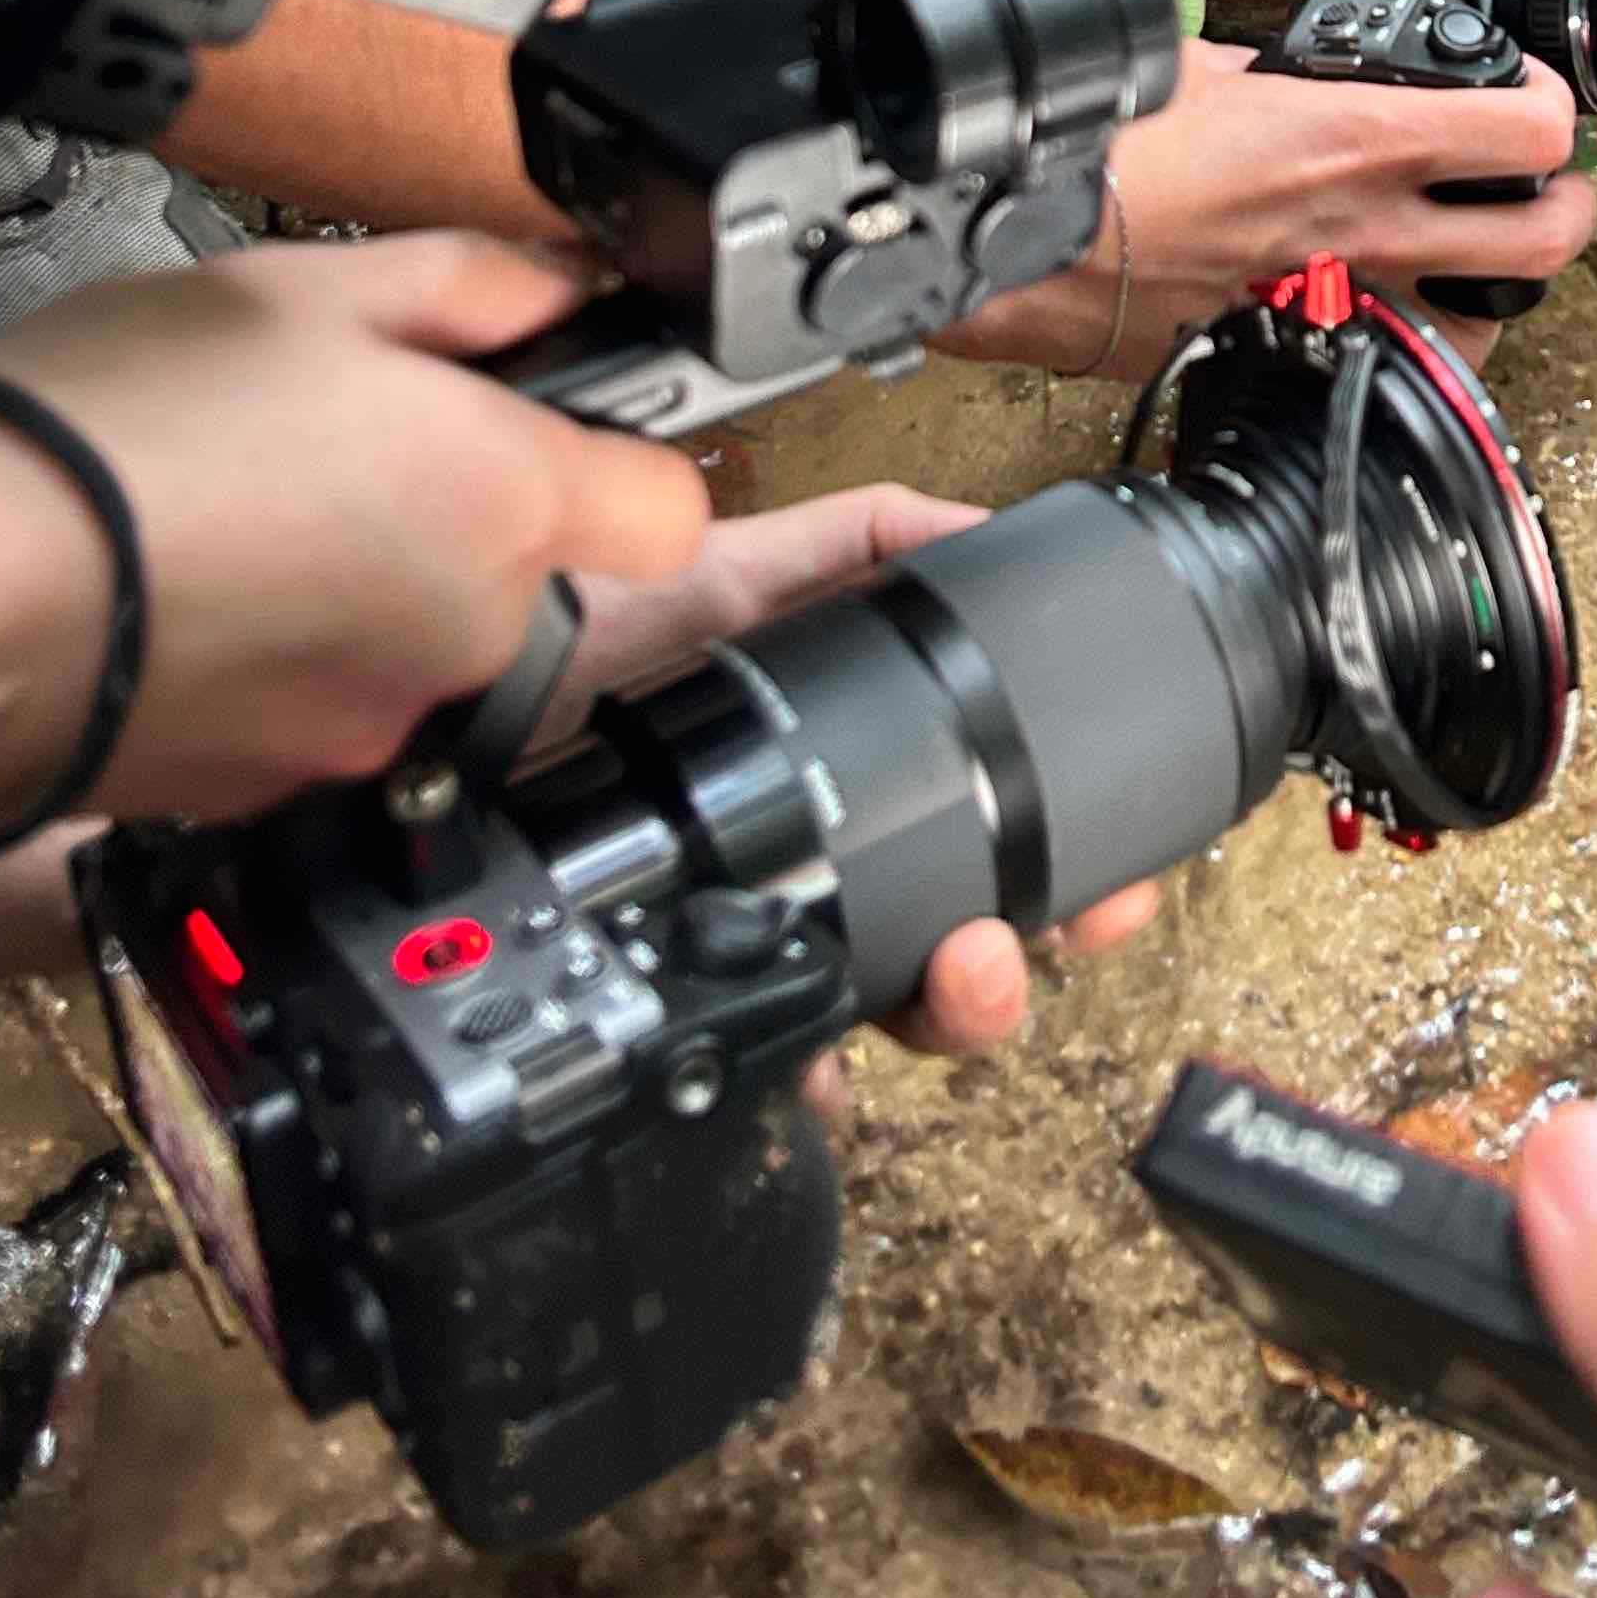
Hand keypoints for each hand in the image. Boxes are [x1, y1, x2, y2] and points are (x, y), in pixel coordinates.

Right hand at [0, 235, 709, 836]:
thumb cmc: (119, 426)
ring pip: (418, 635)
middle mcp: (466, 630)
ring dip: (364, 577)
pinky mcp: (277, 783)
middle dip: (460, 502)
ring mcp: (373, 720)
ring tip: (241, 504)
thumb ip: (470, 286)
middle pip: (527, 567)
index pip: (670, 505)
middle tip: (340, 432)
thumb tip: (558, 290)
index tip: (557, 417)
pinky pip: (321, 700)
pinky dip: (281, 649)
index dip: (625, 452)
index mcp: (505, 499)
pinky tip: (194, 582)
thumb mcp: (309, 287)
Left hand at [567, 484, 1158, 1055]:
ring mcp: (770, 927)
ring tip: (959, 972)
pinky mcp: (696, 973)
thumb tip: (979, 530)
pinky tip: (817, 1060)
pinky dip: (807, 1067)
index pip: (1001, 840)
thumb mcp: (749, 566)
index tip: (1121, 889)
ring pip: (893, 1009)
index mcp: (866, 777)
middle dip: (1024, 966)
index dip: (1076, 875)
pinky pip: (770, 1048)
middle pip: (965, 949)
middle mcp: (833, 867)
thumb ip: (864, 538)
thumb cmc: (605, 629)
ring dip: (954, 1011)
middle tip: (1028, 943)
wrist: (475, 689)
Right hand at [929, 43, 1596, 380]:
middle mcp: (1364, 228)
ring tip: (1476, 251)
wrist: (1019, 239)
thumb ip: (1283, 74)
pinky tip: (1374, 301)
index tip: (1529, 96)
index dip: (1549, 107)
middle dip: (1568, 210)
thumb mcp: (1204, 65)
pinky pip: (1379, 346)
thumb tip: (1304, 73)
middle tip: (1548, 187)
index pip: (1529, 128)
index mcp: (1356, 138)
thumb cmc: (1095, 147)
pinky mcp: (1289, 345)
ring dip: (1493, 284)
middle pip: (1545, 240)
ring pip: (1480, 316)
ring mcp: (1334, 301)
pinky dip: (1396, 328)